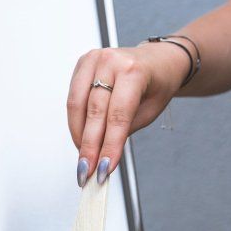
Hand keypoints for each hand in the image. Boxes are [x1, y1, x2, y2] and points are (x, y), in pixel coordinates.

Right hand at [67, 44, 188, 186]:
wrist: (157, 60)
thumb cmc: (157, 84)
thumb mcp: (150, 111)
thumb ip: (124, 130)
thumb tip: (102, 157)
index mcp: (133, 71)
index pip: (117, 116)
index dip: (108, 145)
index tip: (103, 169)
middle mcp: (111, 61)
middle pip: (94, 112)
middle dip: (89, 146)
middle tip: (87, 171)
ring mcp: (94, 59)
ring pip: (77, 105)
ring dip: (78, 136)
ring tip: (84, 158)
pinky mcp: (82, 64)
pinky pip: (73, 98)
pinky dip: (75, 122)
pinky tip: (81, 138)